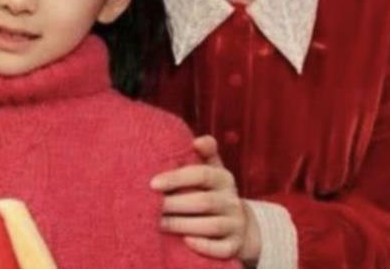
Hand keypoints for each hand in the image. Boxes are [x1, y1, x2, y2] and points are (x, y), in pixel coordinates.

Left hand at [151, 135, 260, 261]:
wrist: (238, 224)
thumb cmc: (213, 191)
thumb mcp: (213, 169)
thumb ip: (205, 152)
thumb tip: (197, 140)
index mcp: (224, 178)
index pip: (202, 174)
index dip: (177, 178)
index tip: (153, 183)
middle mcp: (232, 201)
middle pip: (204, 202)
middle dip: (175, 205)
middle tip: (151, 207)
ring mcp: (236, 224)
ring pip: (211, 226)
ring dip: (182, 225)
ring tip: (159, 224)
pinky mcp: (235, 246)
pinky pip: (221, 249)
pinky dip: (204, 246)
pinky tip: (184, 241)